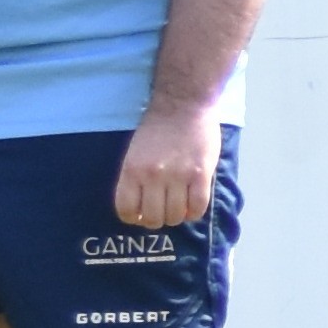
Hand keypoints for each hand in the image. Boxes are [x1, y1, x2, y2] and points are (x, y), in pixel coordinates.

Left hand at [113, 104, 222, 233]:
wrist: (181, 107)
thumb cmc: (155, 130)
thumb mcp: (133, 154)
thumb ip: (135, 178)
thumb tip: (138, 208)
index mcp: (131, 170)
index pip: (126, 209)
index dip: (134, 218)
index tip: (140, 216)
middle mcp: (153, 176)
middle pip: (153, 218)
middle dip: (156, 220)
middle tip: (162, 212)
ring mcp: (178, 176)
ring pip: (176, 215)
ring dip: (177, 217)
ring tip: (178, 208)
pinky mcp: (201, 174)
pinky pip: (198, 207)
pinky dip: (195, 213)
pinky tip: (192, 206)